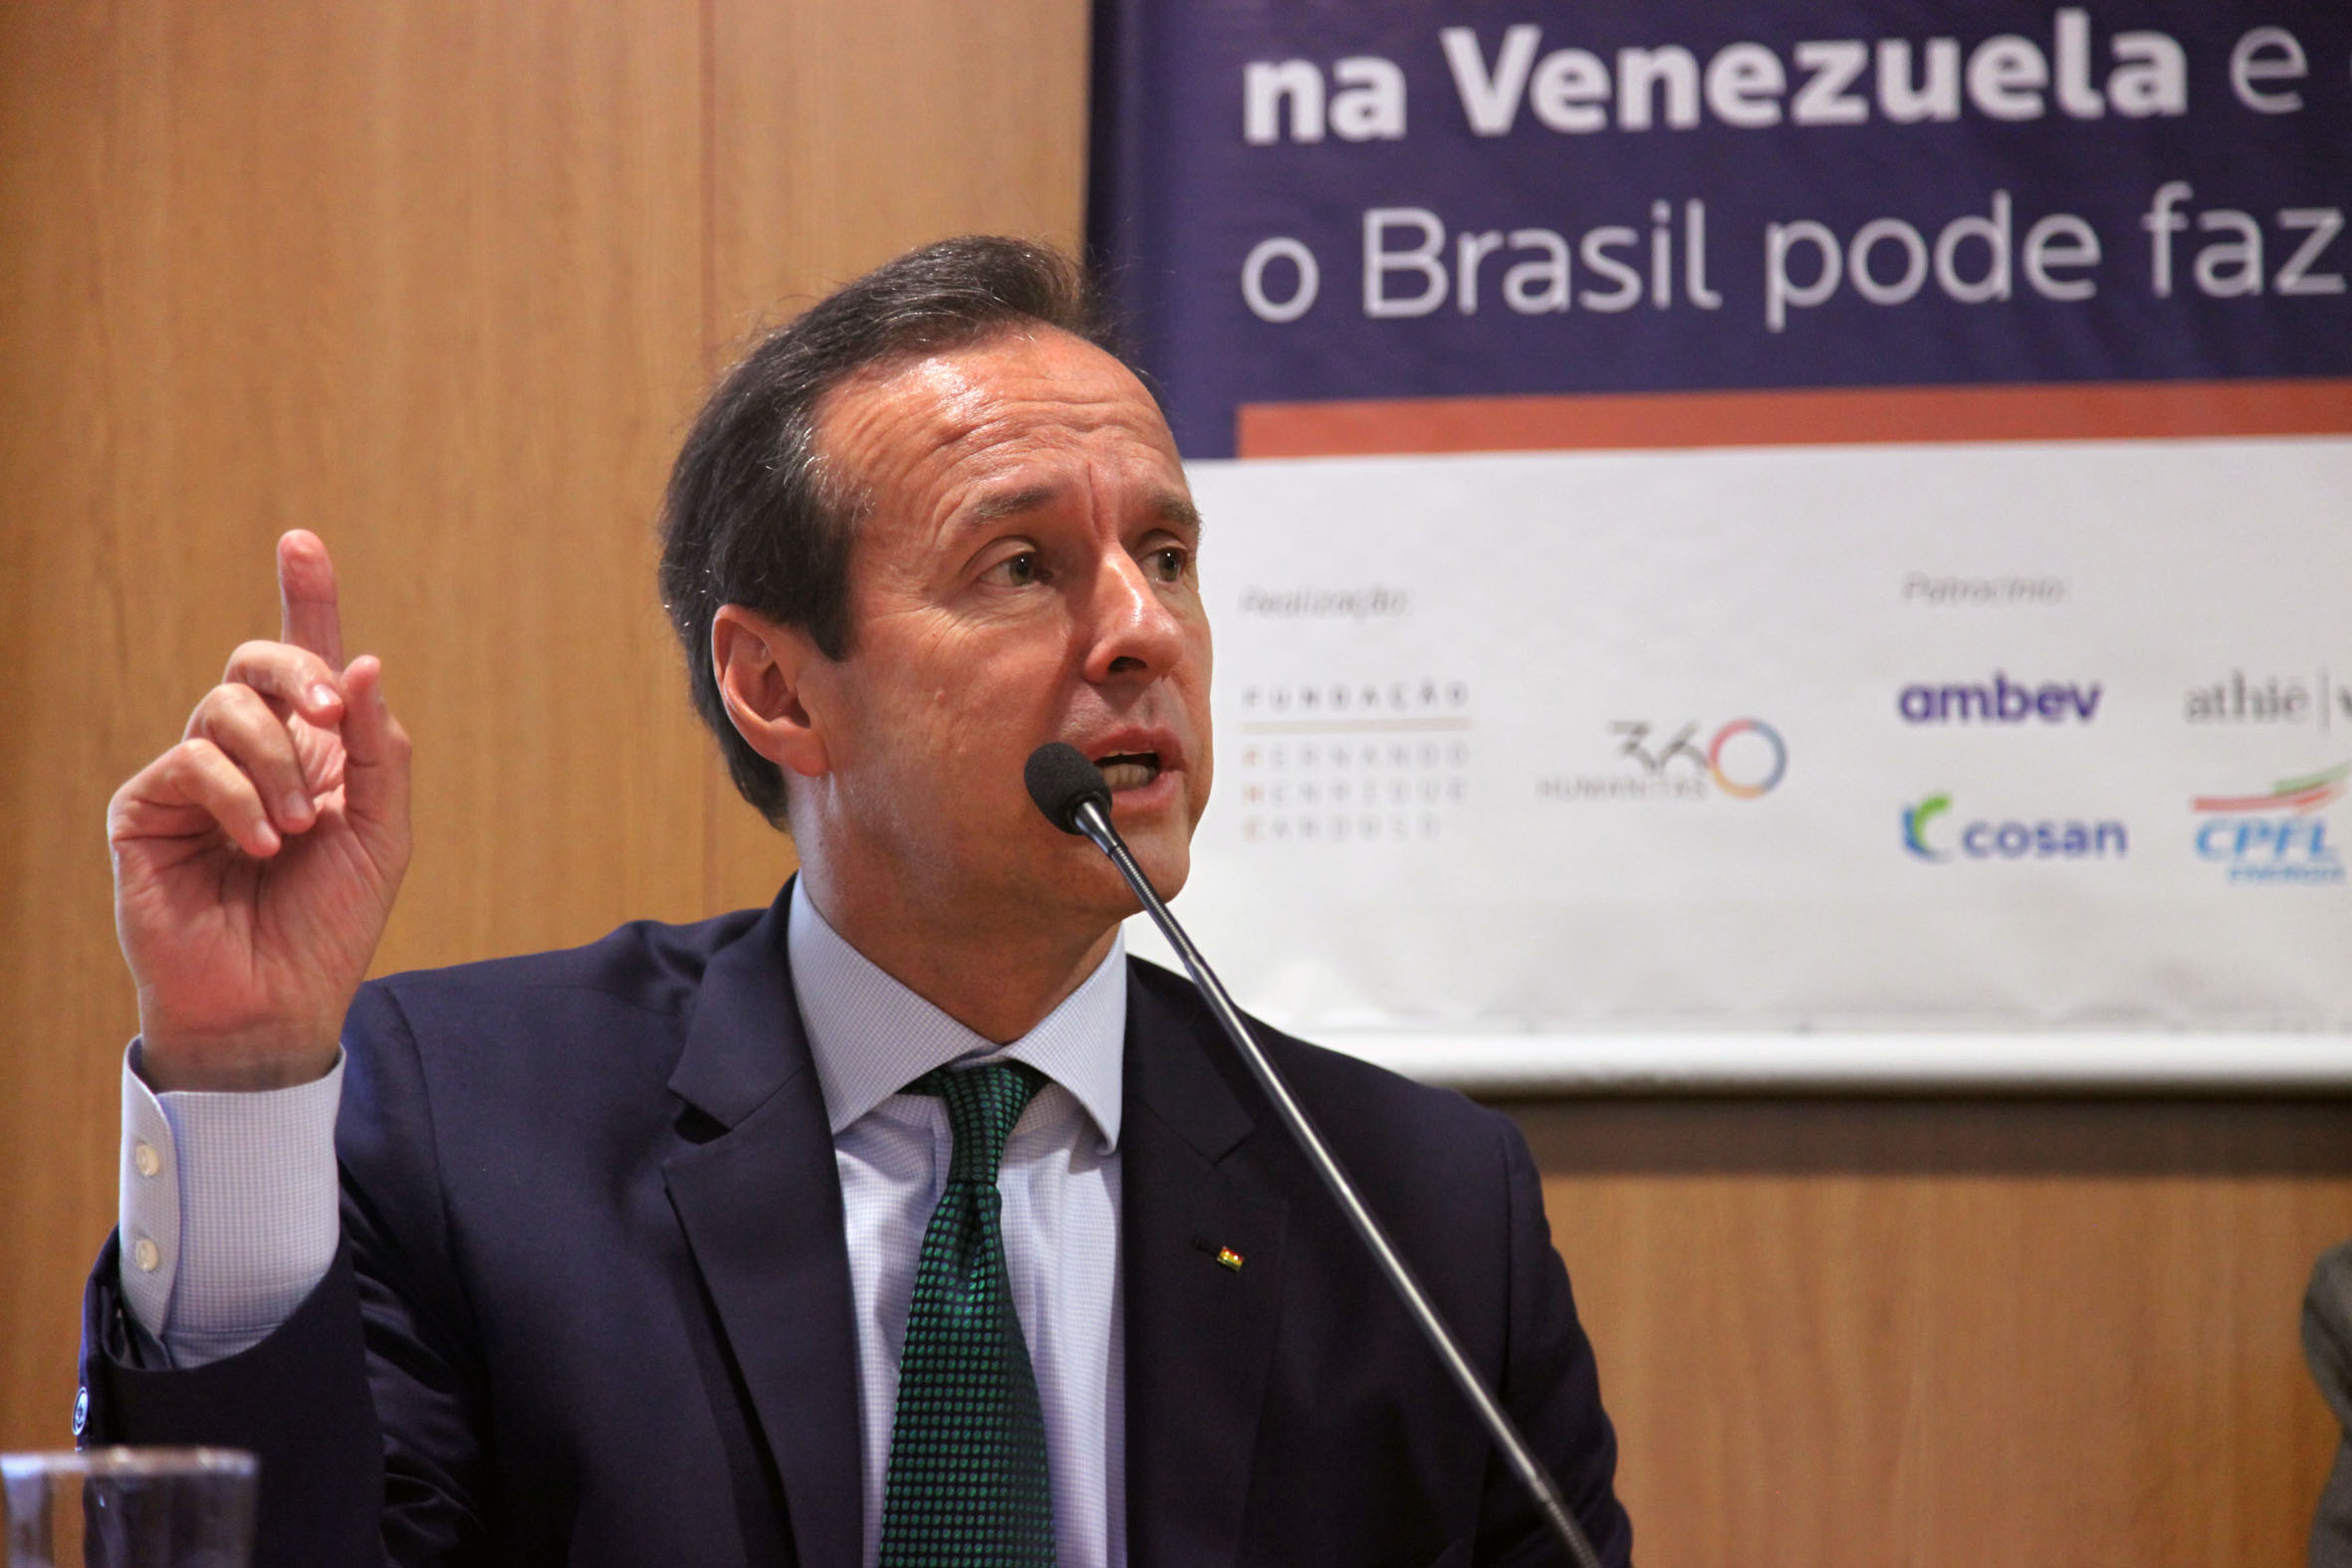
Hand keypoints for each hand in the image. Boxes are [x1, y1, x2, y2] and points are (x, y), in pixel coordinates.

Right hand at [109, 531, 411, 1090]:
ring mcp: (194, 777)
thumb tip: (368, 663)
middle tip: (338, 712)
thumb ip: (382, 750)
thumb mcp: (382, 832)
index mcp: (313, 752)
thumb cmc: (329, 923)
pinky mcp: (146, 808)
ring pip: (227, 706)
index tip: (303, 541)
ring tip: (295, 832)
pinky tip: (260, 845)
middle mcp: (251, 753)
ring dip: (278, 762)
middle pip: (260, 662)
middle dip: (304, 671)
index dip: (305, 598)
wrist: (275, 1002)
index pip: (305, 660)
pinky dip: (238, 795)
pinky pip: (192, 759)